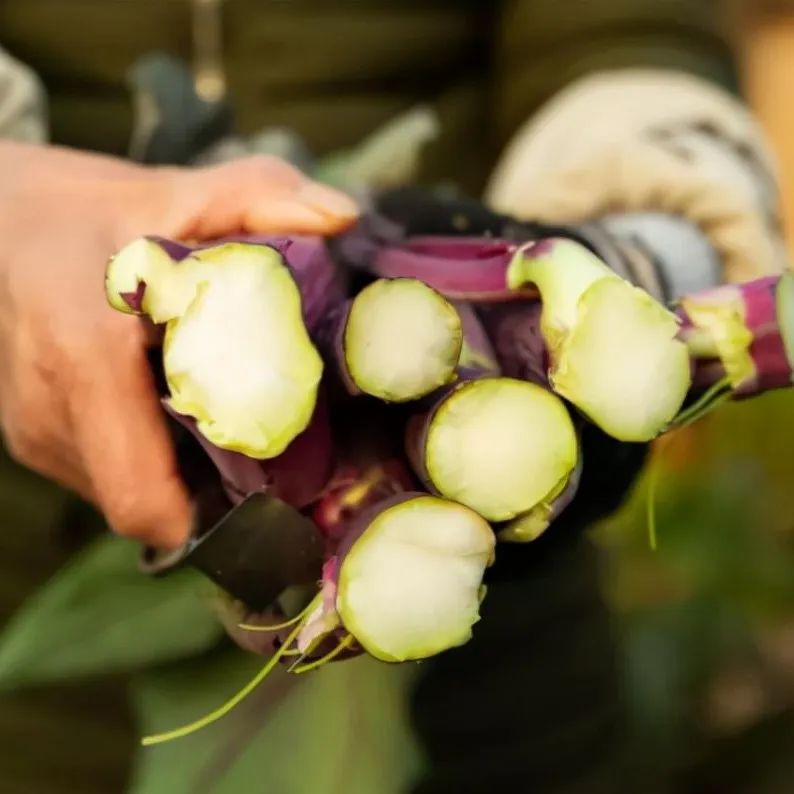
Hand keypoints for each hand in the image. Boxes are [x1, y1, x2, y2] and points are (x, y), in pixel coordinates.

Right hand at [0, 142, 357, 548]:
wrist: (1, 218)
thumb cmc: (92, 210)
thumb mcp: (180, 192)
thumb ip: (260, 199)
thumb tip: (341, 218)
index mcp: (87, 359)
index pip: (144, 499)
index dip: (212, 513)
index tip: (267, 480)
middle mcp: (51, 413)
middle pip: (148, 504)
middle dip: (209, 486)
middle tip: (256, 436)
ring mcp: (35, 434)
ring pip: (125, 493)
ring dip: (178, 469)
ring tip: (209, 409)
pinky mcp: (33, 437)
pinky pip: (105, 473)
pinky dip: (147, 454)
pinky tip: (165, 402)